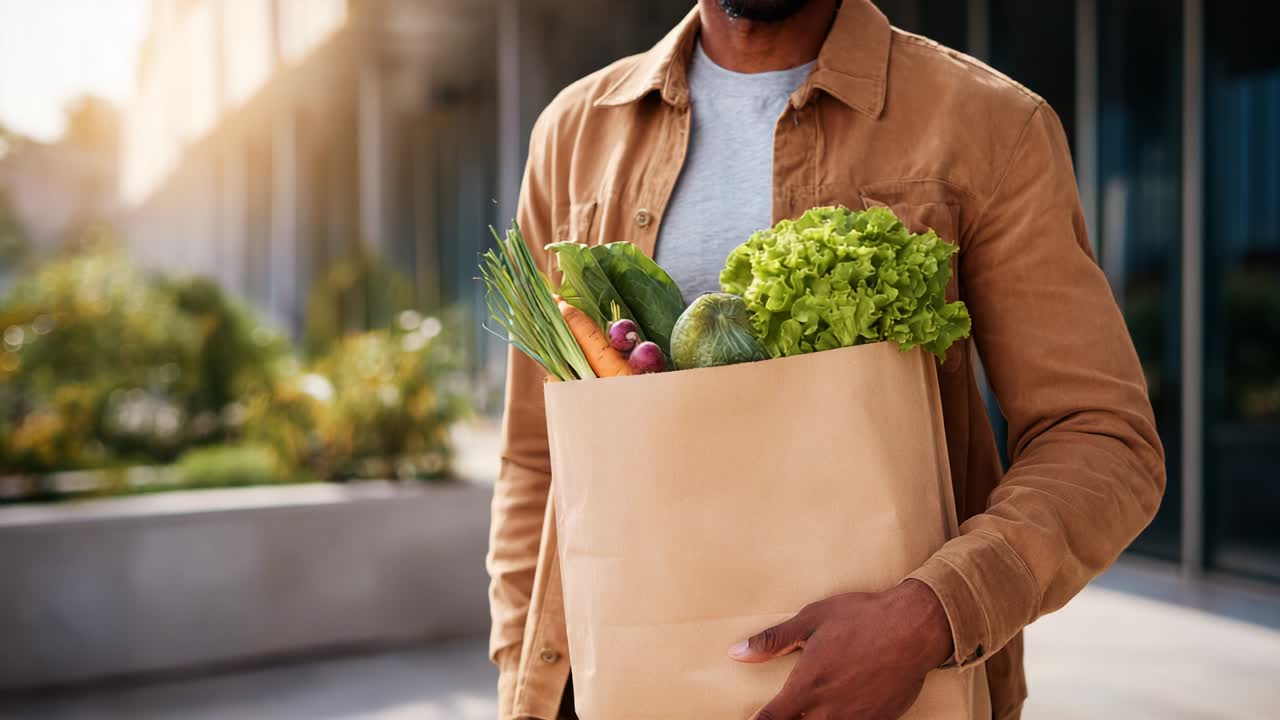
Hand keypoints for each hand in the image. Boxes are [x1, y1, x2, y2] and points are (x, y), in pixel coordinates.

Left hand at [728, 579, 953, 719]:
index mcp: (807, 686)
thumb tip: (737, 652)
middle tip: (786, 713)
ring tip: (810, 713)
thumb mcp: (811, 620)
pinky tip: (838, 714)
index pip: (771, 719)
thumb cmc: (862, 618)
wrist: (914, 627)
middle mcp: (829, 710)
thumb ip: (773, 640)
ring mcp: (855, 719)